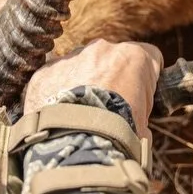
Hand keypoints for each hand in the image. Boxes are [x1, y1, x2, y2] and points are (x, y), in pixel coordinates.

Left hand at [24, 40, 163, 133]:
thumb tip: (137, 127)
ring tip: (78, 116)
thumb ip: (140, 113)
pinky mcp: (45, 72)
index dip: (144, 80)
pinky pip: (52, 79)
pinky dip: (55, 94)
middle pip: (110, 60)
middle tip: (105, 111)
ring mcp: (70, 58)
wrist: (78, 144)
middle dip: (109, 80)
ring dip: (80, 85)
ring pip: (79, 67)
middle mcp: (102, 49)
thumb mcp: (143, 128)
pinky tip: (57, 117)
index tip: (138, 98)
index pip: (147, 57)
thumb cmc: (117, 136)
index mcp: (133, 58)